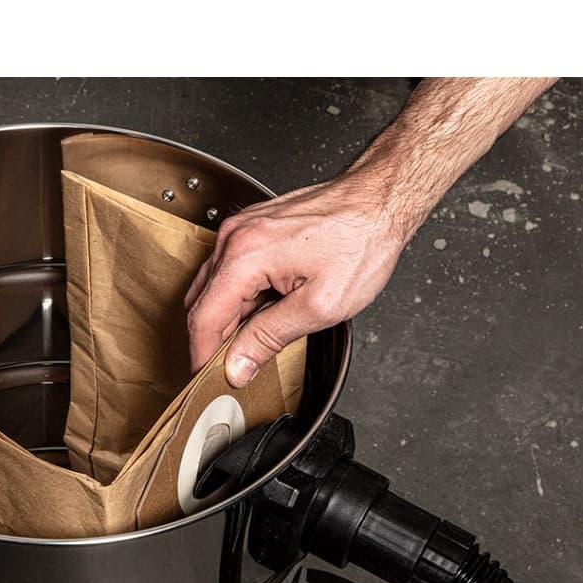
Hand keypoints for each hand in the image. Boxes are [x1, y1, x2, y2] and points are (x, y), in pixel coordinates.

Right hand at [185, 173, 414, 386]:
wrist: (379, 203)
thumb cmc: (361, 243)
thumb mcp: (318, 306)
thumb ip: (269, 338)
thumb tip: (238, 364)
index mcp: (245, 256)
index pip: (204, 319)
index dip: (203, 356)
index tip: (207, 379)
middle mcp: (236, 237)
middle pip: (203, 303)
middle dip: (214, 340)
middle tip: (234, 369)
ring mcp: (242, 229)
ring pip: (214, 287)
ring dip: (227, 318)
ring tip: (253, 341)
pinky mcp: (252, 227)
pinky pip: (229, 269)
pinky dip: (238, 295)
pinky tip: (262, 310)